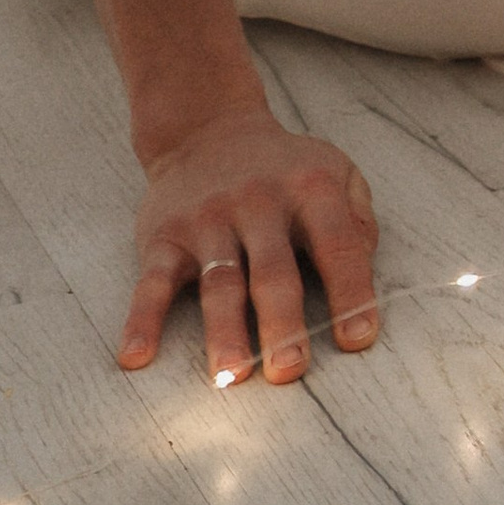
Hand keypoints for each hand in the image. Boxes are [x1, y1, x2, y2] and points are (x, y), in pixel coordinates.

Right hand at [123, 107, 380, 387]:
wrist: (207, 128)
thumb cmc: (284, 168)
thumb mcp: (336, 172)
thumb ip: (359, 218)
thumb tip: (367, 269)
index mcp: (310, 189)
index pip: (338, 245)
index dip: (352, 292)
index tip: (358, 340)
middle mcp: (258, 202)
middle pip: (273, 273)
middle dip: (283, 325)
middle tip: (289, 372)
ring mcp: (208, 219)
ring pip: (218, 283)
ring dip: (224, 332)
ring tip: (230, 377)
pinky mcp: (165, 235)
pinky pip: (152, 282)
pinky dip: (141, 320)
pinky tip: (136, 356)